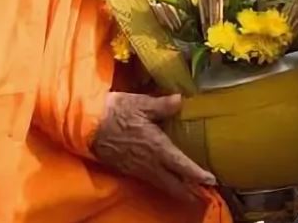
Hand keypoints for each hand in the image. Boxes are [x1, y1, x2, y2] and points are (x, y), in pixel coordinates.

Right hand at [91, 93, 215, 202]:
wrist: (85, 126)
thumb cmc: (114, 112)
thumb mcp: (140, 103)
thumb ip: (163, 105)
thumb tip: (181, 100)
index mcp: (157, 147)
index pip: (182, 165)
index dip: (197, 174)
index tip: (211, 180)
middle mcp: (149, 162)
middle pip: (173, 183)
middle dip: (189, 191)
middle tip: (203, 195)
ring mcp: (136, 168)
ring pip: (160, 184)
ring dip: (175, 189)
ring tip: (187, 192)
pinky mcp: (126, 169)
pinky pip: (148, 180)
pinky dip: (160, 183)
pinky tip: (162, 179)